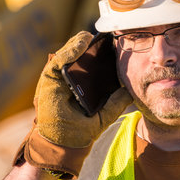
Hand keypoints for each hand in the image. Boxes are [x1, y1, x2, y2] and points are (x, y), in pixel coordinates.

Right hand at [34, 31, 131, 147]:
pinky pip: (59, 60)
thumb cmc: (80, 131)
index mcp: (79, 86)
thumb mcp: (104, 114)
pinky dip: (70, 50)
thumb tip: (131, 90)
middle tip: (106, 36)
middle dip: (90, 45)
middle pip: (78, 56)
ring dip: (80, 42)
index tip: (113, 44)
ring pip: (68, 54)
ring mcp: (57, 78)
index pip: (89, 64)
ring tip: (93, 35)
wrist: (64, 144)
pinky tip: (83, 42)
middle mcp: (67, 80)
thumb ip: (115, 102)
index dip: (99, 53)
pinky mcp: (48, 79)